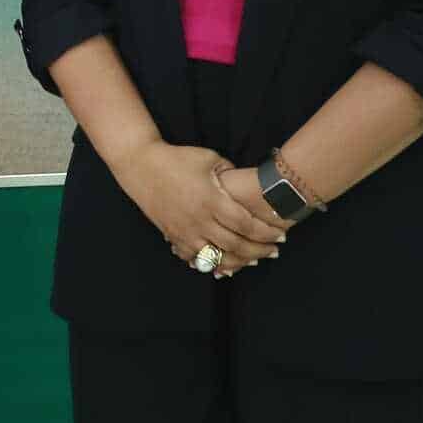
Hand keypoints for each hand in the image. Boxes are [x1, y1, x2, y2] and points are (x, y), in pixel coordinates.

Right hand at [114, 144, 288, 277]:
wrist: (141, 166)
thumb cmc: (178, 158)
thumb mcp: (210, 158)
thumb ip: (231, 173)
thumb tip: (246, 185)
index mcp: (211, 199)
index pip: (245, 224)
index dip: (266, 232)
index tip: (281, 234)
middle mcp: (199, 219)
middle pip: (236, 244)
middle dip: (259, 250)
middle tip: (275, 251)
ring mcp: (185, 231)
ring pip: (217, 256)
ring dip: (239, 261)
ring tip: (255, 261)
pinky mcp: (174, 236)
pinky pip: (196, 258)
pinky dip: (212, 263)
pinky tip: (224, 264)